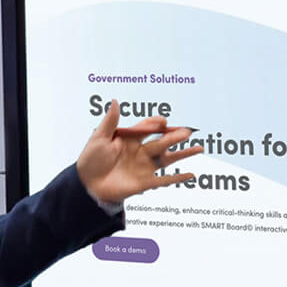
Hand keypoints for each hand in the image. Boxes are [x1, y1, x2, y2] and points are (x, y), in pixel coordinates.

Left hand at [73, 97, 203, 202]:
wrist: (87, 185)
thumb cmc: (90, 160)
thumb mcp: (99, 138)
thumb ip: (110, 121)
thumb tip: (116, 101)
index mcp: (130, 139)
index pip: (147, 128)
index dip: (155, 124)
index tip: (163, 122)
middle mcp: (140, 151)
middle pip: (161, 142)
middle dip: (174, 137)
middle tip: (187, 132)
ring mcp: (144, 167)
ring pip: (168, 158)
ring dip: (183, 154)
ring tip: (199, 148)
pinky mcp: (145, 182)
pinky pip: (165, 180)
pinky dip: (178, 178)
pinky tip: (191, 174)